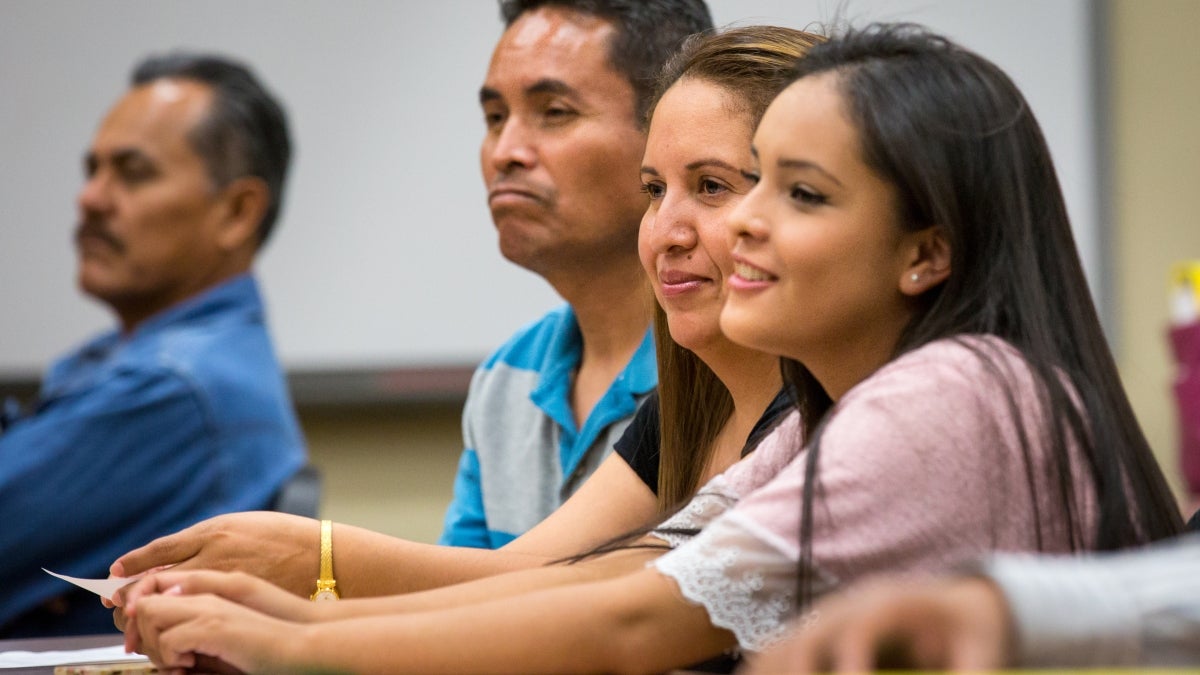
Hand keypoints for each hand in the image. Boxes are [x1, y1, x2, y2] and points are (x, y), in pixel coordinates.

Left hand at [109, 511, 318, 615]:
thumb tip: (186, 556)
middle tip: (117, 606)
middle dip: (128, 594)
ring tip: (135, 627)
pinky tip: (165, 642)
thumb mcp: (249, 531)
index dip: (133, 566)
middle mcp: (210, 554)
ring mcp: (217, 583)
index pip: (159, 551)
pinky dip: (167, 634)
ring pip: (160, 603)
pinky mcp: (227, 610)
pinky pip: (182, 626)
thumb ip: (216, 542)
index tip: (115, 576)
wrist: (328, 563)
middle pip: (151, 576)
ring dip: (142, 617)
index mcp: (214, 533)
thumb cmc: (292, 544)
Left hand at [131, 586, 298, 673]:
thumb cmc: (273, 636)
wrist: (304, 642)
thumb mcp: (230, 624)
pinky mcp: (215, 627)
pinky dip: (170, 657)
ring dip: (153, 644)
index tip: (137, 639)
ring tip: (174, 662)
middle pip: (145, 600)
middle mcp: (207, 592)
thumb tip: (169, 639)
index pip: (155, 587)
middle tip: (153, 656)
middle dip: (139, 631)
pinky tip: (189, 665)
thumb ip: (202, 620)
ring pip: (150, 615)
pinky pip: (169, 638)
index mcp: (211, 587)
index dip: (138, 611)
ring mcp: (210, 607)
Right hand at [742, 576, 1014, 672]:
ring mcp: (830, 617)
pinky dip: (765, 669)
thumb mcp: (983, 650)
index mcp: (891, 603)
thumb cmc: (970, 630)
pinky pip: (781, 650)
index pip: (861, 627)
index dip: (851, 659)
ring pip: (786, 644)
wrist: (956, 603)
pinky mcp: (819, 633)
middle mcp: (851, 605)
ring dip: (771, 671)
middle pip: (810, 635)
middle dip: (797, 671)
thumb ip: (971, 674)